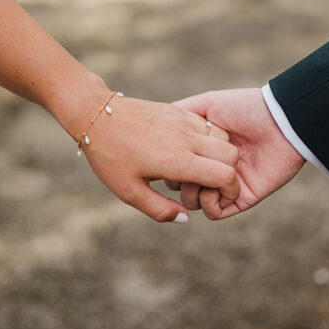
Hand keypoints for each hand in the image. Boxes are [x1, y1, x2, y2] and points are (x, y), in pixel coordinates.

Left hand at [78, 94, 239, 223]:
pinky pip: (208, 125)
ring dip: (219, 155)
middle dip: (229, 173)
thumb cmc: (109, 156)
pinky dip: (209, 140)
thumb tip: (185, 218)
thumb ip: (159, 209)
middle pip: (231, 155)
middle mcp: (186, 139)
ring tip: (197, 167)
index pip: (224, 175)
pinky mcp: (180, 111)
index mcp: (176, 161)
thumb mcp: (128, 191)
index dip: (230, 191)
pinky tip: (187, 150)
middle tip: (209, 184)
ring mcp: (184, 121)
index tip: (219, 198)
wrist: (96, 114)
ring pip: (223, 137)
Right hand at [170, 88, 304, 218]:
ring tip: (202, 178)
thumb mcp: (205, 104)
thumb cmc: (243, 108)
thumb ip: (180, 111)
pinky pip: (215, 213)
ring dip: (192, 193)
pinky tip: (213, 188)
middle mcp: (212, 168)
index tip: (169, 152)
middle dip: (178, 180)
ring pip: (194, 203)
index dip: (168, 163)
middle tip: (186, 167)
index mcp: (202, 150)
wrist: (278, 121)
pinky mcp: (241, 199)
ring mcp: (226, 185)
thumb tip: (157, 124)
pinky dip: (208, 204)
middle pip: (180, 187)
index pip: (175, 166)